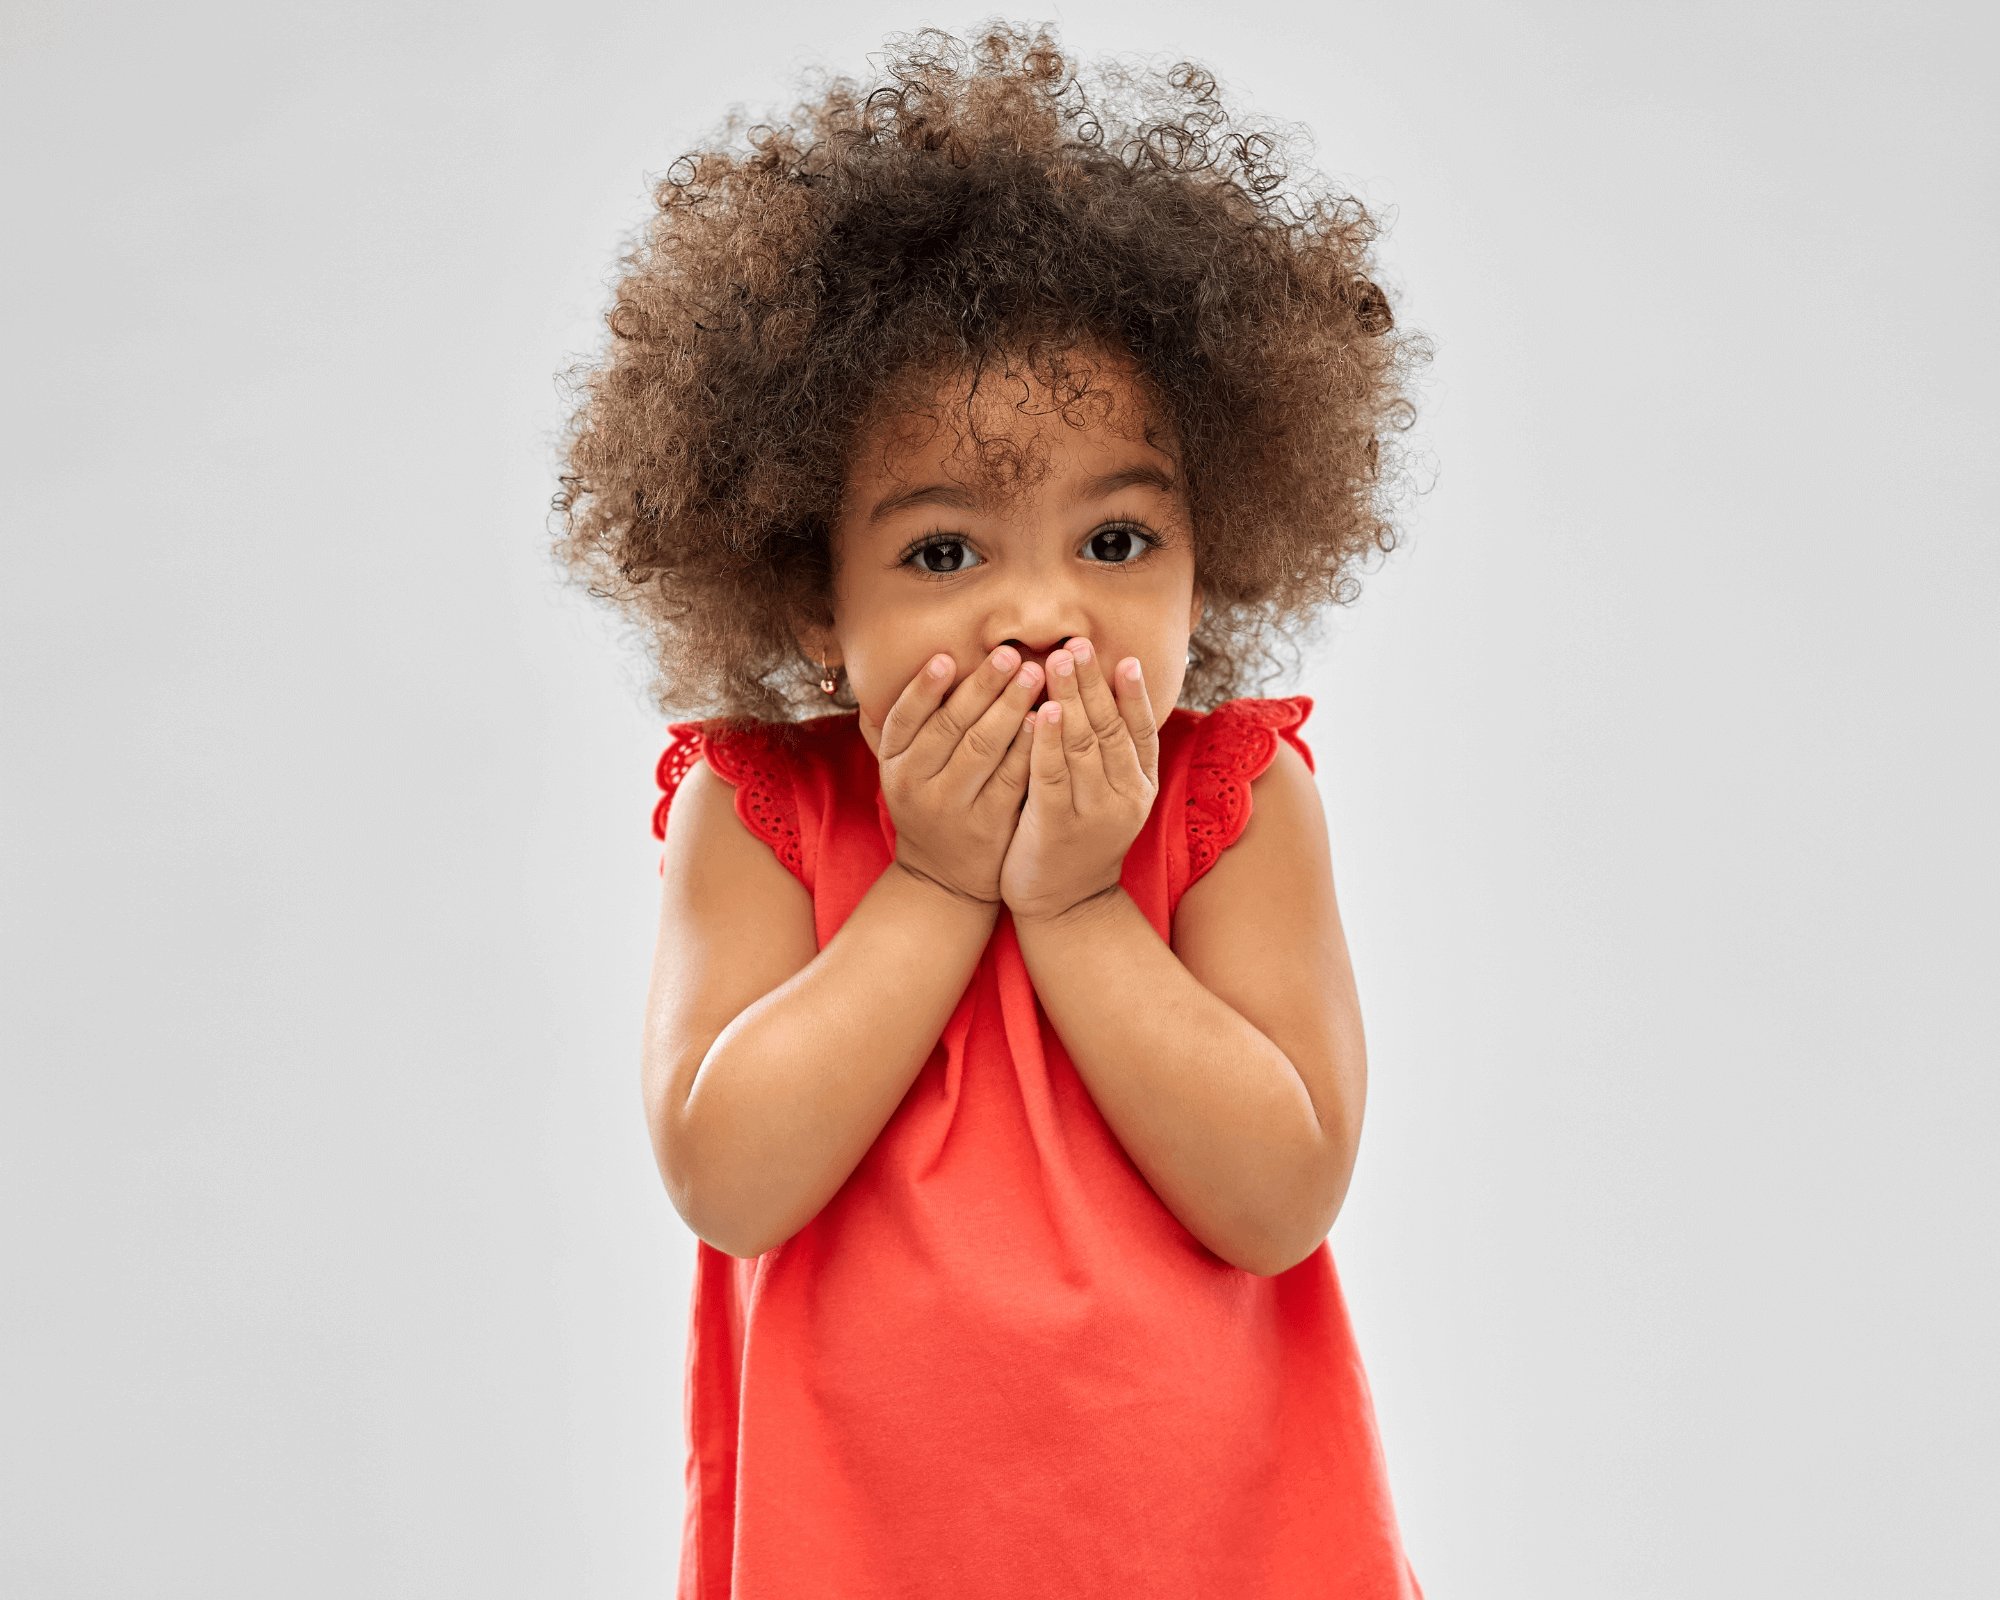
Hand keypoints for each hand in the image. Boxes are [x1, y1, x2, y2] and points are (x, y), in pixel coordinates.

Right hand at [861, 646, 1043, 905]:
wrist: (943, 880)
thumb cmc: (930, 804)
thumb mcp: (908, 770)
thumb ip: (917, 726)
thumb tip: (936, 660)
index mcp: (894, 764)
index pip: (905, 718)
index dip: (924, 687)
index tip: (948, 657)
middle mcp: (916, 785)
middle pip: (951, 726)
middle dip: (982, 686)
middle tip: (1011, 654)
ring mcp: (952, 807)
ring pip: (983, 749)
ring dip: (1010, 708)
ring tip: (1035, 674)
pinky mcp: (988, 825)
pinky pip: (1011, 778)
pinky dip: (1028, 746)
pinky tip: (1045, 720)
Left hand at [999, 638, 1160, 925]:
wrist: (1066, 908)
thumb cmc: (1080, 841)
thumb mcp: (1109, 797)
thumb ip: (1109, 753)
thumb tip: (1100, 695)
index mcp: (1140, 785)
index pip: (1142, 729)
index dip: (1133, 692)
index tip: (1122, 656)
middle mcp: (1125, 796)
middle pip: (1109, 727)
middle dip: (1092, 682)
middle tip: (1075, 643)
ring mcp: (1093, 812)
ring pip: (1083, 745)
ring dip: (1070, 698)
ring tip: (1057, 660)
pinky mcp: (1057, 826)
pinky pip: (1053, 775)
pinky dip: (1047, 740)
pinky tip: (1041, 711)